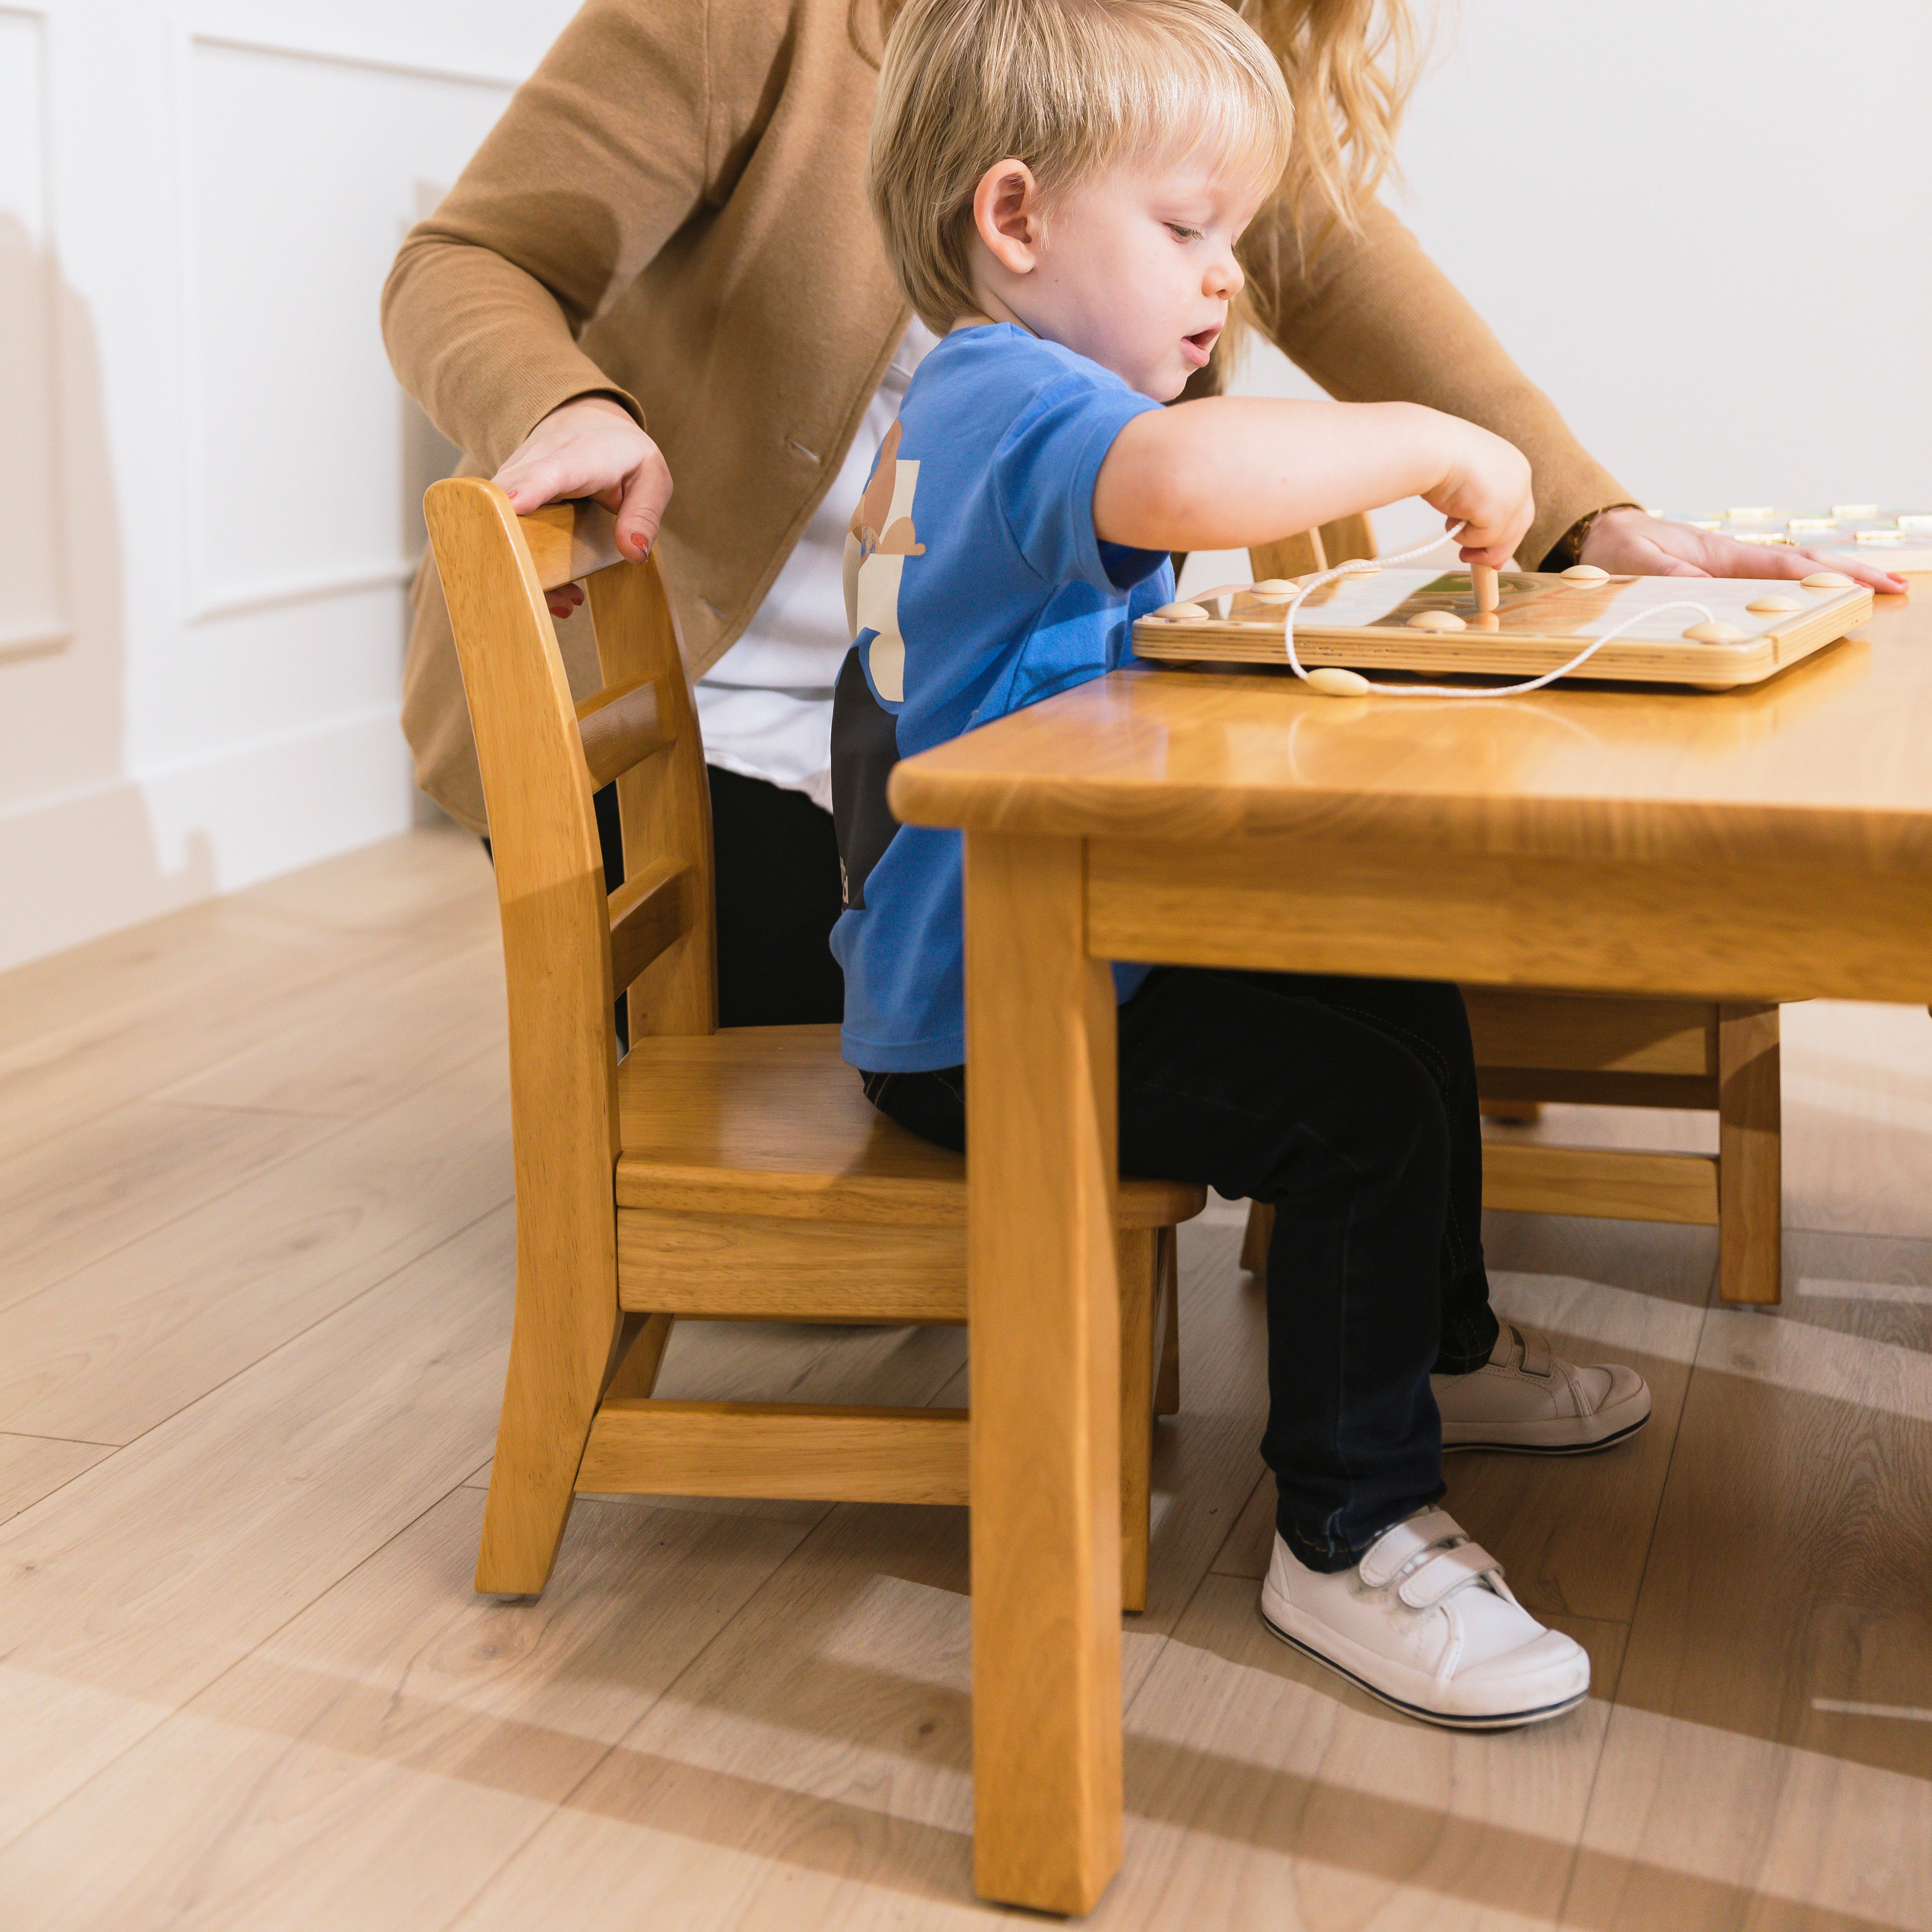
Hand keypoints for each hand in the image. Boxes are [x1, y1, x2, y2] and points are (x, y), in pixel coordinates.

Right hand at [491, 395, 673, 616]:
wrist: (585, 420)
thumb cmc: (622, 453)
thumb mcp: (651, 478)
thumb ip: (644, 514)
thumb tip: (634, 553)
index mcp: (579, 456)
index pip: (549, 471)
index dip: (530, 488)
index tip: (514, 506)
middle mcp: (536, 461)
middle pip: (507, 500)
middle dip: (520, 548)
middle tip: (559, 596)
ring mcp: (513, 477)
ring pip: (496, 519)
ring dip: (522, 565)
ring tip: (565, 600)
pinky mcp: (502, 495)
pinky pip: (498, 527)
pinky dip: (520, 562)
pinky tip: (554, 590)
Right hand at [1420, 417, 1533, 569]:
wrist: (1428, 447)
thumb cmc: (1435, 454)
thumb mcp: (1462, 476)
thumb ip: (1474, 499)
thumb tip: (1471, 529)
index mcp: (1512, 465)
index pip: (1517, 505)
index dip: (1503, 530)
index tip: (1484, 547)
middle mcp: (1520, 479)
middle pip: (1519, 526)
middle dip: (1496, 548)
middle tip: (1469, 558)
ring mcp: (1513, 495)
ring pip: (1501, 537)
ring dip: (1472, 538)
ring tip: (1449, 522)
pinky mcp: (1500, 511)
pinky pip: (1484, 540)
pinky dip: (1464, 536)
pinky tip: (1449, 516)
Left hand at [1580, 507, 1906, 594]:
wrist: (1600, 537)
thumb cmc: (1618, 549)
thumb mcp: (1638, 563)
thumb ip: (1670, 574)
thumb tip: (1709, 590)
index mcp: (1722, 556)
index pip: (1790, 567)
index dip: (1833, 575)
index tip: (1874, 583)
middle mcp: (1733, 563)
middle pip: (1803, 569)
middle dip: (1850, 577)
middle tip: (1895, 590)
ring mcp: (1728, 573)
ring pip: (1789, 579)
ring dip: (1829, 586)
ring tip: (1871, 596)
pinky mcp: (1717, 582)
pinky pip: (1764, 589)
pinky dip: (1795, 593)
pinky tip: (1815, 604)